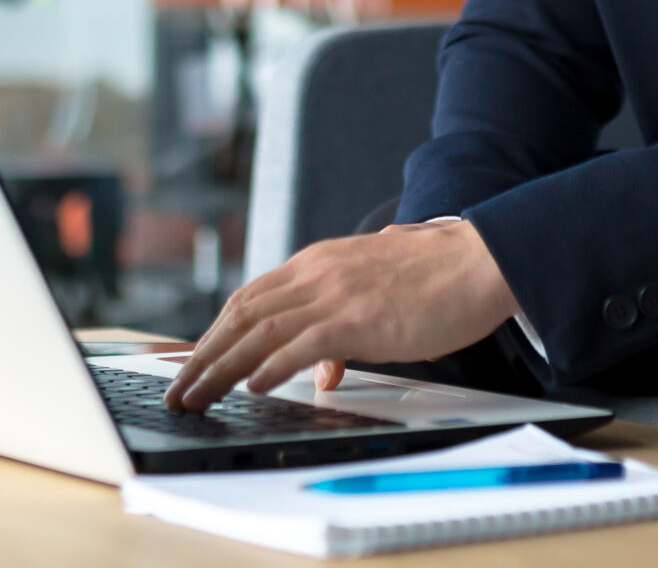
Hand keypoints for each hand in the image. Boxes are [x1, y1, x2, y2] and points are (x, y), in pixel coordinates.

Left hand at [163, 219, 520, 410]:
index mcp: (316, 264)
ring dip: (221, 368)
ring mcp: (335, 293)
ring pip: (260, 331)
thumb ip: (339, 329)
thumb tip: (321, 368)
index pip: (249, 299)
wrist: (479, 260)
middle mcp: (315, 273)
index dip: (214, 334)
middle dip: (203, 356)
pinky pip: (302, 343)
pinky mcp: (359, 316)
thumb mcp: (374, 296)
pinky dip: (270, 365)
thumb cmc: (435, 279)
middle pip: (241, 315)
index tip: (192, 363)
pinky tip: (252, 385)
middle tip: (178, 389)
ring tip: (197, 397)